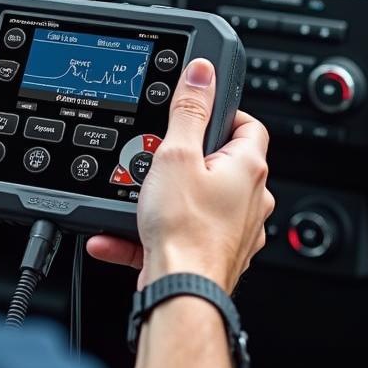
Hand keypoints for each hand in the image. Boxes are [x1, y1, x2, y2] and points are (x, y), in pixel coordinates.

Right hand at [87, 58, 273, 291]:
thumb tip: (202, 73)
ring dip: (162, 198)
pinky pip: (179, 234)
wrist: (180, 294)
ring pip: (196, 201)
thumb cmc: (185, 230)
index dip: (220, 112)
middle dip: (184, 159)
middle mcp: (251, 200)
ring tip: (136, 198)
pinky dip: (151, 232)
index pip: (247, 124)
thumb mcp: (176, 155)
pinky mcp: (213, 256)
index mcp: (249, 168)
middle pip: (220, 163)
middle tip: (156, 157)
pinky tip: (117, 235)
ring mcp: (234, 231)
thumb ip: (188, 112)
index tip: (194, 112)